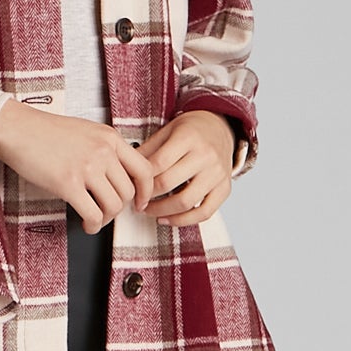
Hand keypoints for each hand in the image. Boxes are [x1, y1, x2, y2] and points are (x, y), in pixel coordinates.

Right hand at [0, 99, 159, 233]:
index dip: (146, 191)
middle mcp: (103, 151)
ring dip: (105, 219)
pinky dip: (92, 225)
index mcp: (109, 138)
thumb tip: (116, 175)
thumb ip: (104, 149)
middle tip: (107, 212)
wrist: (16, 128)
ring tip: (94, 219)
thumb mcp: (85, 131)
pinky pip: (93, 214)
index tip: (140, 202)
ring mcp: (87, 167)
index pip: (144, 168)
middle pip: (128, 192)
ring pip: (113, 206)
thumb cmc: (43, 131)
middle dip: (119, 208)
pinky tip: (85, 224)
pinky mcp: (68, 183)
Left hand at [138, 109, 236, 225]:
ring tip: (148, 210)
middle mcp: (205, 155)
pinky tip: (167, 219)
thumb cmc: (191, 131)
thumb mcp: (167, 131)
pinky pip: (204, 212)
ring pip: (186, 202)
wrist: (221, 128)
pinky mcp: (225, 188)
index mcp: (188, 138)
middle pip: (169, 183)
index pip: (158, 164)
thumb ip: (148, 150)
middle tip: (136, 200)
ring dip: (161, 211)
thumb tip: (126, 170)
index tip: (130, 186)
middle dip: (147, 196)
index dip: (140, 179)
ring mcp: (217, 174)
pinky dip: (184, 221)